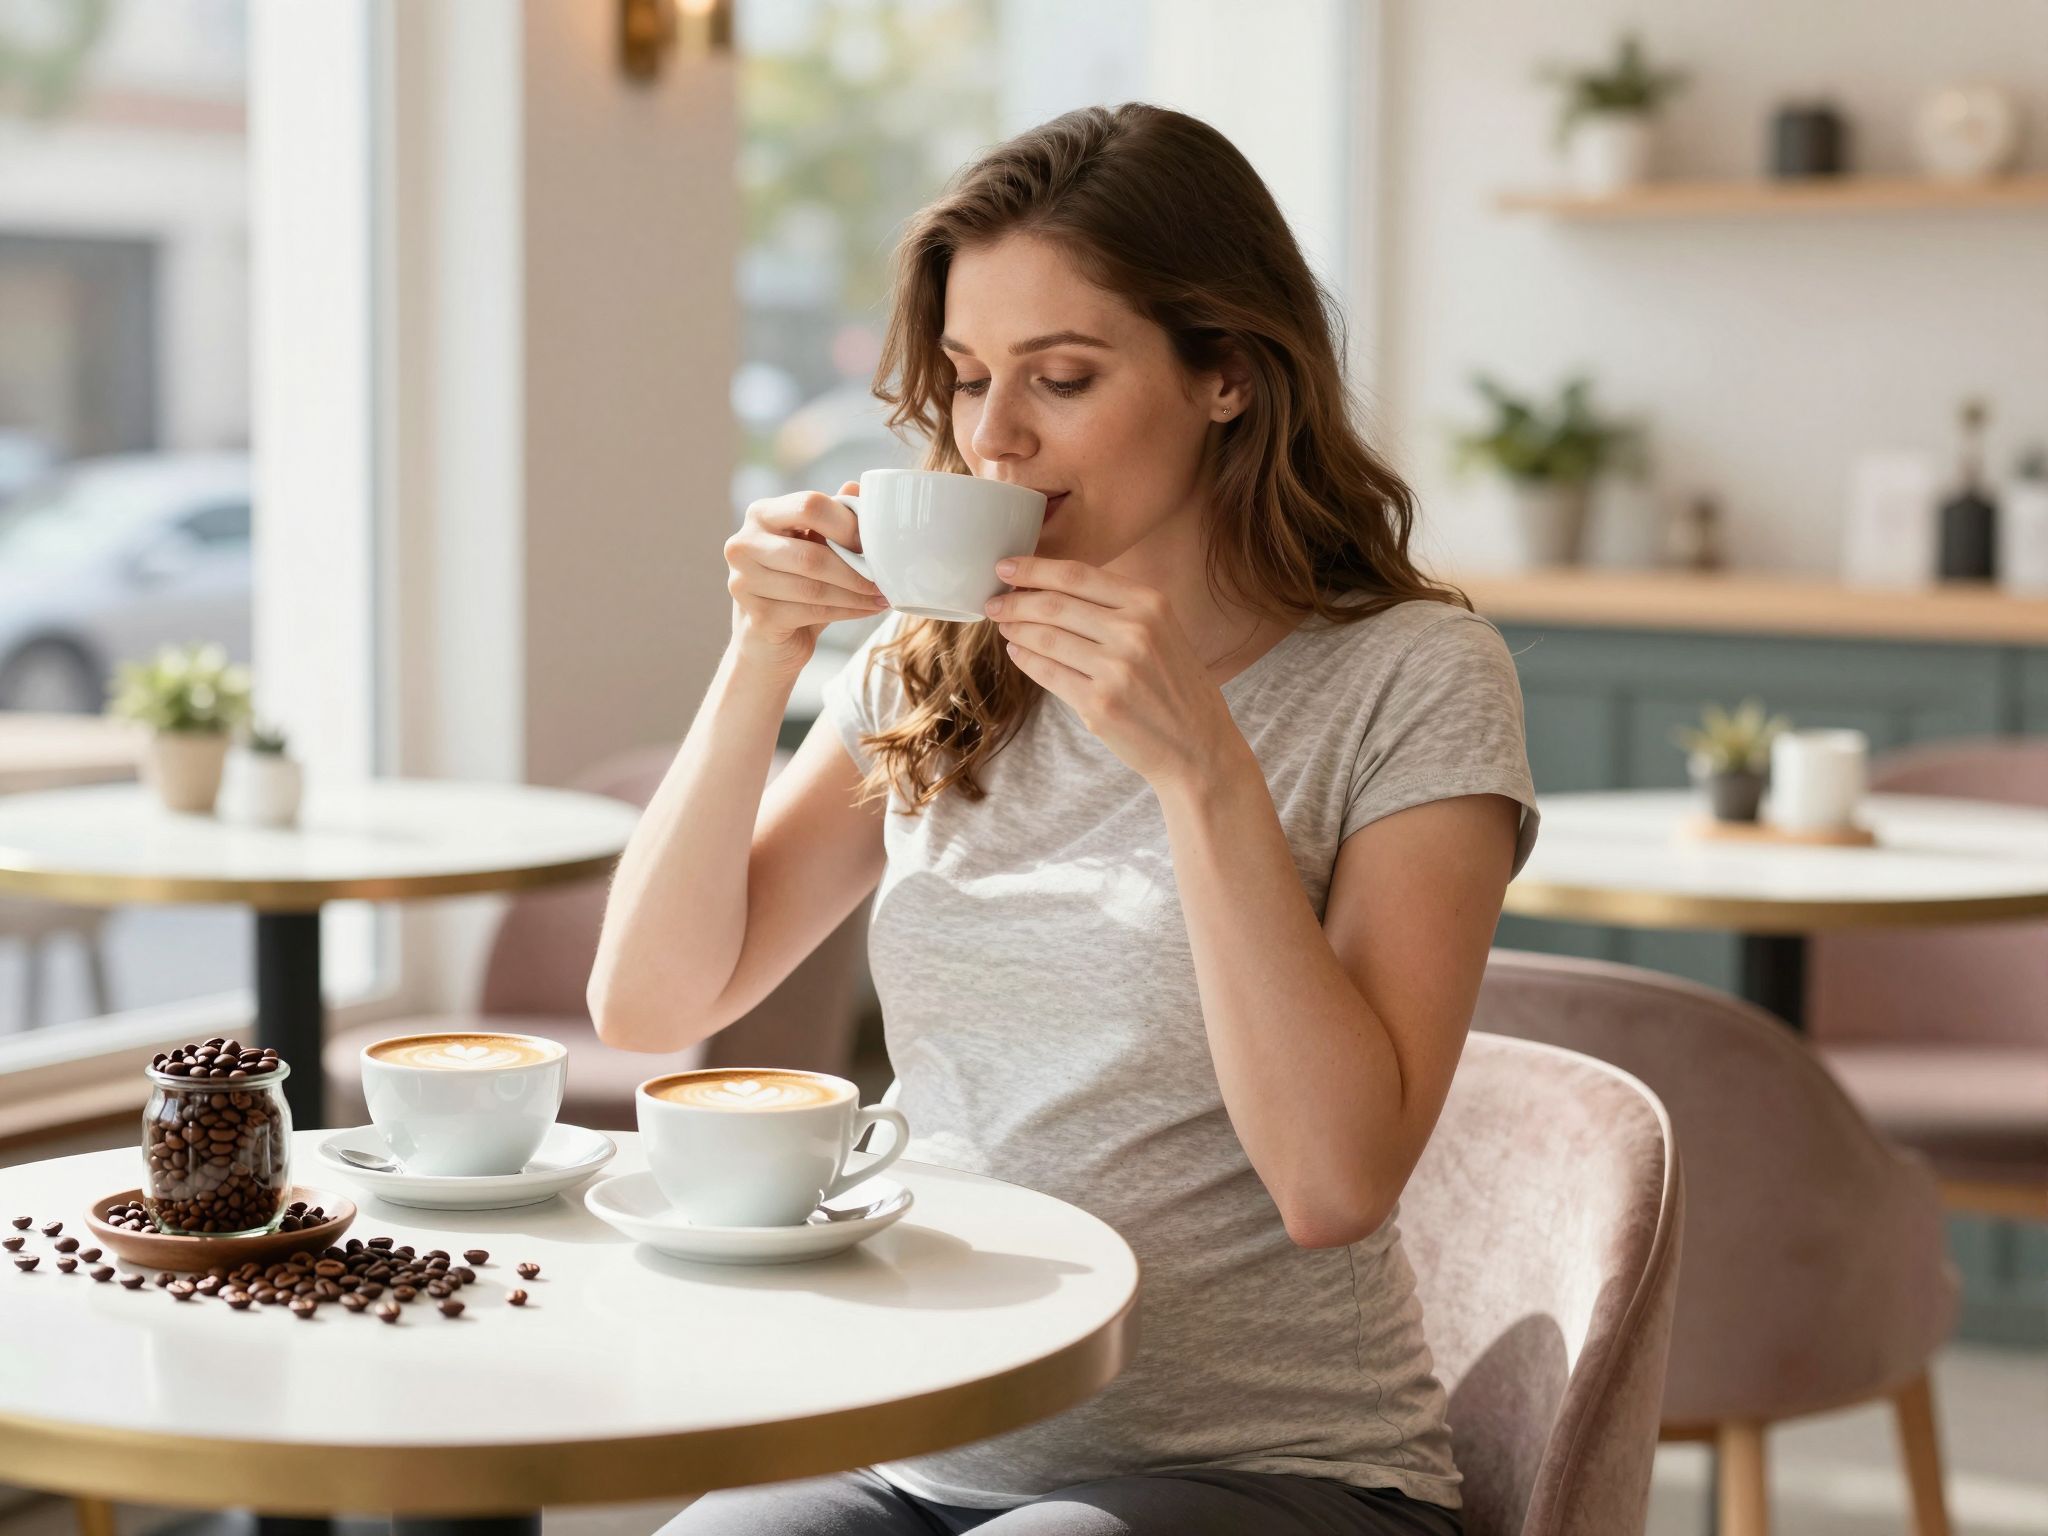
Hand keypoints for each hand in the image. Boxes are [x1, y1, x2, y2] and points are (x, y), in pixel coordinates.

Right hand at [725, 481, 888, 675]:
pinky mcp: (756, 617)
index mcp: (761, 514)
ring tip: (881, 596)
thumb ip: (832, 517)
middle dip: (855, 569)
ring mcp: (744, 582)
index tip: (873, 542)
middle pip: (811, 554)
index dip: (847, 524)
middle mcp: (744, 544)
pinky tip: (866, 610)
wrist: (765, 638)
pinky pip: (811, 612)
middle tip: (884, 577)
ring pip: (813, 588)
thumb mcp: (814, 544)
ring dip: (855, 594)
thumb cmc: (795, 582)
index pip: (809, 506)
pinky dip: (846, 611)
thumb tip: (857, 488)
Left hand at [985, 556, 1243, 787]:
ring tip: (1003, 626)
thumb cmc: (1174, 685)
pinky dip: (1025, 660)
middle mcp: (1135, 632)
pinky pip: (1046, 673)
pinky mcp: (1098, 705)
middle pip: (1053, 605)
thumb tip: (1051, 586)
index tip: (1005, 568)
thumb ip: (1118, 606)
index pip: (1076, 575)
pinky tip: (1018, 653)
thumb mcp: (1162, 630)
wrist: (1198, 745)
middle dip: (1014, 601)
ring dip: (1015, 630)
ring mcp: (1116, 670)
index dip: (1033, 568)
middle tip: (993, 603)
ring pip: (1044, 638)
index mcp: (1151, 604)